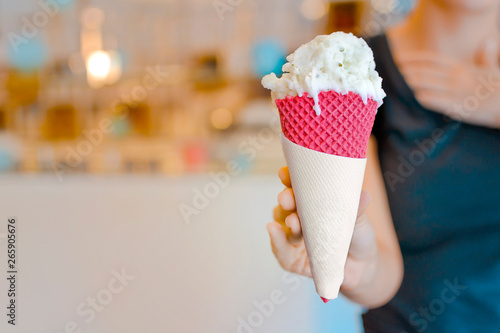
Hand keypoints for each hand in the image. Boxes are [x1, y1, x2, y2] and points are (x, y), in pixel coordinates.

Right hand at [266, 167, 377, 291]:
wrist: (362, 267)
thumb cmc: (358, 237)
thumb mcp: (359, 221)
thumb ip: (357, 210)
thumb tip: (364, 195)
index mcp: (312, 203)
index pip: (298, 187)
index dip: (289, 179)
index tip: (285, 174)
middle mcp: (300, 217)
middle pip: (286, 204)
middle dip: (285, 199)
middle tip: (288, 199)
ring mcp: (294, 237)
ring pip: (281, 224)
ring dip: (283, 220)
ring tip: (292, 221)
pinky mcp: (293, 259)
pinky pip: (281, 251)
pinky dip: (276, 241)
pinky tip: (274, 231)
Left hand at [398, 38, 499, 127]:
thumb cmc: (498, 88)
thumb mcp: (491, 69)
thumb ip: (485, 56)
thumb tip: (488, 41)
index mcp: (461, 68)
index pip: (433, 60)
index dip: (415, 58)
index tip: (401, 58)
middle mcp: (457, 78)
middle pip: (427, 71)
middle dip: (410, 70)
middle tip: (395, 70)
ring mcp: (456, 92)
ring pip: (430, 85)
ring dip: (415, 82)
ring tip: (402, 81)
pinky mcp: (457, 107)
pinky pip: (438, 101)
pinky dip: (427, 98)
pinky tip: (417, 97)